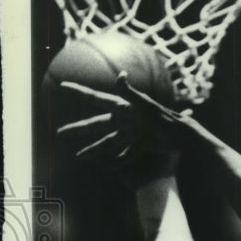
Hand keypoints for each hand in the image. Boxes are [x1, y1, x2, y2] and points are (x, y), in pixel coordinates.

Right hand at [56, 73, 192, 186]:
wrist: (181, 136)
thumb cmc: (163, 117)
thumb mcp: (145, 104)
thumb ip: (130, 92)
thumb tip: (120, 75)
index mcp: (121, 107)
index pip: (95, 98)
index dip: (79, 92)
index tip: (61, 85)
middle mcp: (122, 121)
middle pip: (95, 125)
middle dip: (77, 130)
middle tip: (59, 133)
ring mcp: (129, 134)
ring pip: (105, 143)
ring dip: (92, 150)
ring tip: (78, 156)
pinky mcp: (138, 146)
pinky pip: (121, 155)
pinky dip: (112, 161)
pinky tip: (101, 166)